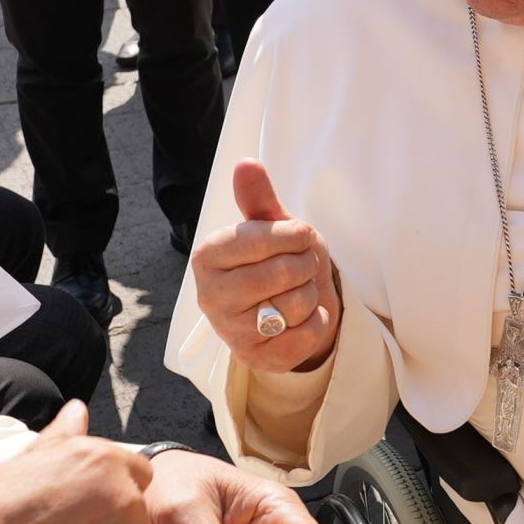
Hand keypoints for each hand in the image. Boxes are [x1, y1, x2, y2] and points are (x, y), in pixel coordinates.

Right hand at [191, 159, 343, 373]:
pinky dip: (316, 323)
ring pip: (294, 305)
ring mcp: (230, 332)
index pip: (260, 239)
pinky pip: (305, 335)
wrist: (292, 314)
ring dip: (310, 294)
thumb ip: (259, 199)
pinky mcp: (255, 360)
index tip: (302, 236)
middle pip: (281, 274)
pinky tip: (302, 319)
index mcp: (207, 256)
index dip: (294, 235)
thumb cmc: (280, 262)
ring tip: (299, 291)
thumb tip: (247, 164)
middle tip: (304, 265)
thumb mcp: (273, 228)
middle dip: (305, 265)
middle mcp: (210, 296)